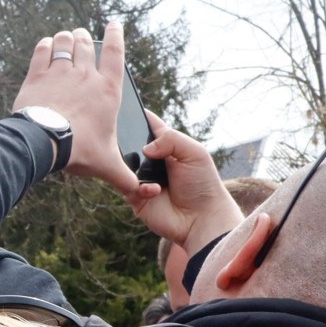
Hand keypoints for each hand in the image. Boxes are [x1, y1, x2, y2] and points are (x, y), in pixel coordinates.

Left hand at [10, 22, 136, 192]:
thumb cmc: (79, 151)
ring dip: (66, 38)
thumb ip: (127, 178)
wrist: (44, 142)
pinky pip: (42, 51)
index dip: (116, 35)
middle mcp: (86, 75)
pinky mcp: (38, 75)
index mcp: (108, 91)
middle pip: (87, 45)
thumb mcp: (108, 166)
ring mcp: (61, 72)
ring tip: (65, 38)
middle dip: (85, 38)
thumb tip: (146, 194)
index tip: (114, 23)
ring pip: (65, 43)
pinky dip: (45, 45)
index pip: (116, 54)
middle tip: (82, 36)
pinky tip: (46, 45)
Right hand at [122, 113, 244, 254]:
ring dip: (132, 166)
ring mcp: (141, 179)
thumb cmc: (203, 184)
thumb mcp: (194, 153)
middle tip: (123, 140)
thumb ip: (171, 139)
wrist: (203, 218)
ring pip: (122, 165)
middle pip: (128, 144)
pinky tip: (156, 191)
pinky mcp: (135, 197)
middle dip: (124, 141)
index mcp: (166, 146)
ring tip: (145, 171)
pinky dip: (139, 187)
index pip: (148, 126)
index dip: (137, 116)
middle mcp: (150, 161)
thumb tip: (144, 147)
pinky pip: (126, 186)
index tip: (124, 108)